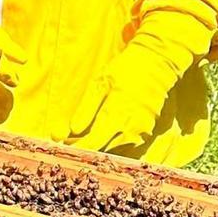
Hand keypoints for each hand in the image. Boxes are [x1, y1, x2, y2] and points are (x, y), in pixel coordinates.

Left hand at [57, 32, 186, 152]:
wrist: (156, 64)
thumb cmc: (124, 71)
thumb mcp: (100, 83)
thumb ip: (86, 109)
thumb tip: (72, 130)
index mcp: (116, 116)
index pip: (93, 144)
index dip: (76, 149)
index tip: (61, 150)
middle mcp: (131, 130)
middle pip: (103, 151)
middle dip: (84, 149)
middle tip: (65, 142)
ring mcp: (142, 133)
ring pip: (115, 151)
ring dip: (98, 148)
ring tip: (78, 138)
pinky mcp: (147, 132)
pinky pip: (127, 146)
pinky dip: (112, 142)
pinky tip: (99, 133)